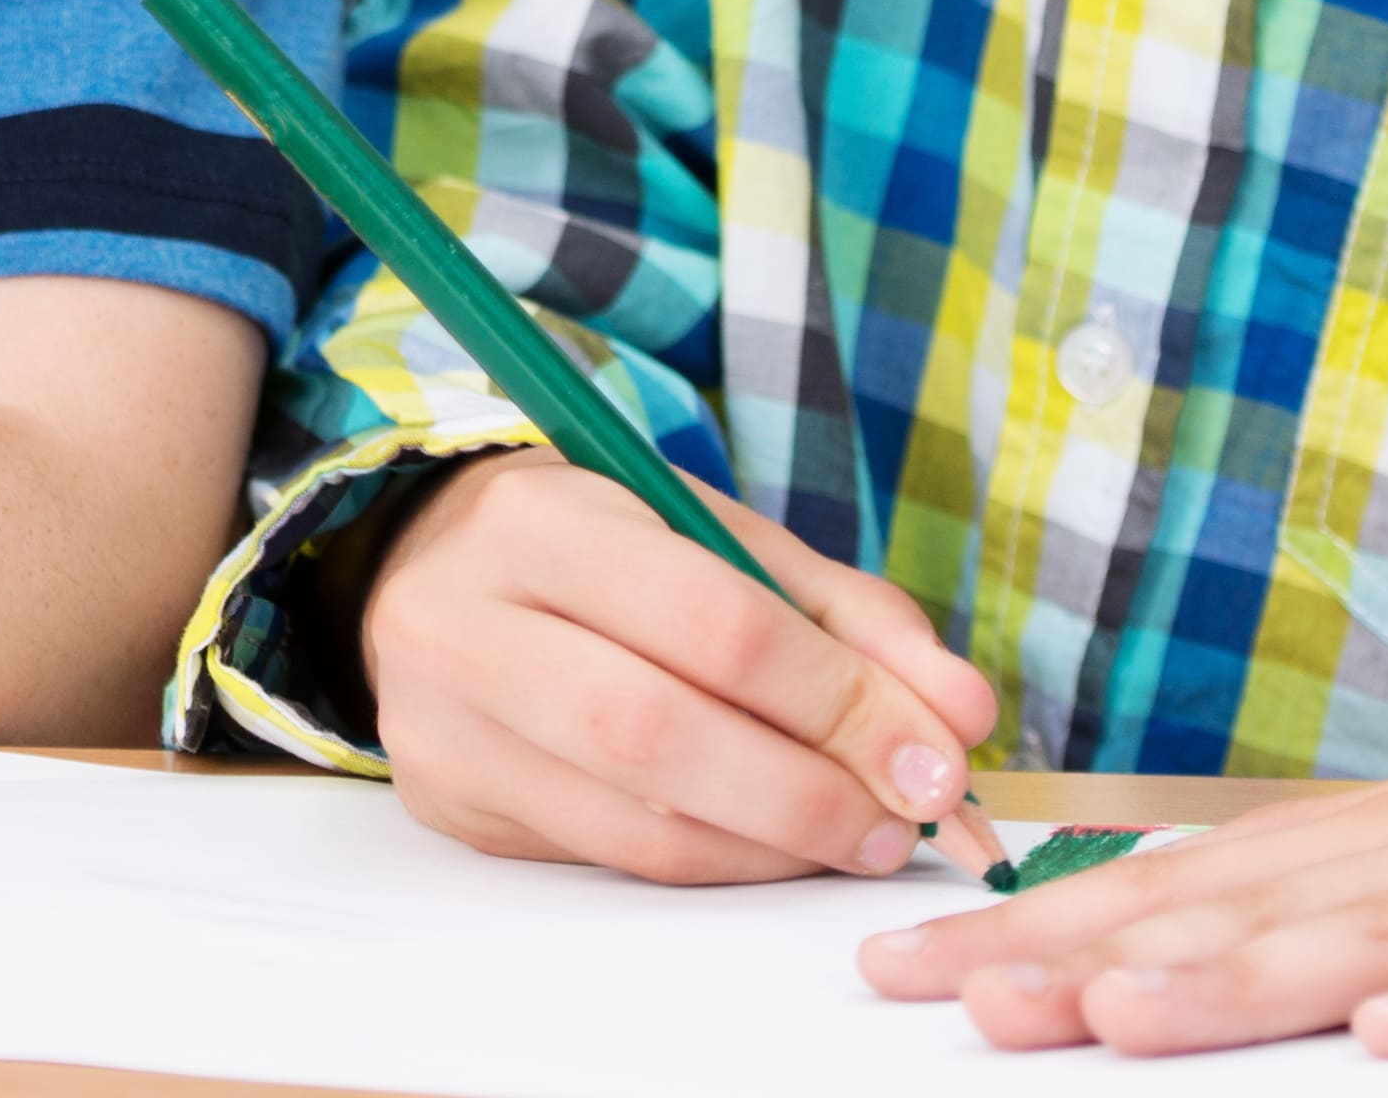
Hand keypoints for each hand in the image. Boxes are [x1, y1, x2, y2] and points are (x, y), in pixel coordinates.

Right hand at [355, 446, 1008, 883]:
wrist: (427, 567)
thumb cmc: (598, 544)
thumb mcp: (714, 533)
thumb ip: (844, 616)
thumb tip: (960, 713)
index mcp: (537, 521)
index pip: (713, 623)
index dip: (840, 700)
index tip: (937, 753)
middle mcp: (465, 624)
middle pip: (661, 736)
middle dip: (812, 792)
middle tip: (907, 819)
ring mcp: (446, 729)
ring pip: (636, 822)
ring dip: (778, 846)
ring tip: (858, 836)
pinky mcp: (456, 809)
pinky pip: (612, 861)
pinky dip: (719, 865)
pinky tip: (775, 847)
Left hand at [856, 606, 1387, 1055]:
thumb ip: (1297, 903)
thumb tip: (1133, 934)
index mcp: (1350, 848)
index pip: (1159, 891)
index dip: (1026, 931)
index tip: (895, 968)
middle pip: (1226, 916)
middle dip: (1081, 963)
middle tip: (951, 1000)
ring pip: (1357, 939)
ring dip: (1236, 978)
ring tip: (1116, 1015)